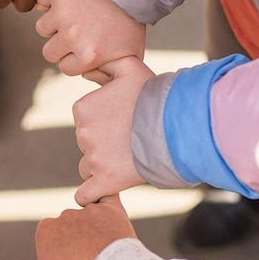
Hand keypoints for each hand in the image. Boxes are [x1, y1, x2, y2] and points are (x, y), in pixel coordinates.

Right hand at [6, 194, 134, 259]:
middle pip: (69, 226)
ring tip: (104, 252)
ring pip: (88, 217)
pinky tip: (110, 215)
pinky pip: (108, 197)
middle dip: (76, 240)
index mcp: (45, 228)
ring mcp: (89, 211)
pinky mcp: (111, 208)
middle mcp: (64, 215)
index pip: (51, 237)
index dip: (60, 253)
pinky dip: (107, 204)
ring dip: (93, 229)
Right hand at [36, 0, 145, 79]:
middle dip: (61, 42)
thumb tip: (90, 77)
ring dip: (54, 20)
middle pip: (50, 51)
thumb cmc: (133, 15)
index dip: (74, 55)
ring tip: (76, 10)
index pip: (65, 67)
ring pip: (43, 27)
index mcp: (89, 55)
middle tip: (79, 27)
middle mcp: (72, 36)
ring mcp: (61, 12)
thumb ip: (112, 70)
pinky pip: (41, 0)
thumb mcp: (131, 51)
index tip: (85, 42)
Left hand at [73, 57, 154, 205]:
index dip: (104, 122)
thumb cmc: (156, 95)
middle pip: (87, 144)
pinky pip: (85, 195)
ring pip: (88, 167)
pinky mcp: (105, 181)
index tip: (124, 121)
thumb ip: (106, 64)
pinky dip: (91, 195)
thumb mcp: (131, 68)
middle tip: (131, 139)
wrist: (176, 125)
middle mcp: (82, 134)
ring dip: (102, 167)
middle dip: (105, 143)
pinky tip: (100, 192)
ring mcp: (93, 159)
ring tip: (128, 160)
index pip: (85, 120)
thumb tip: (84, 70)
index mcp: (83, 108)